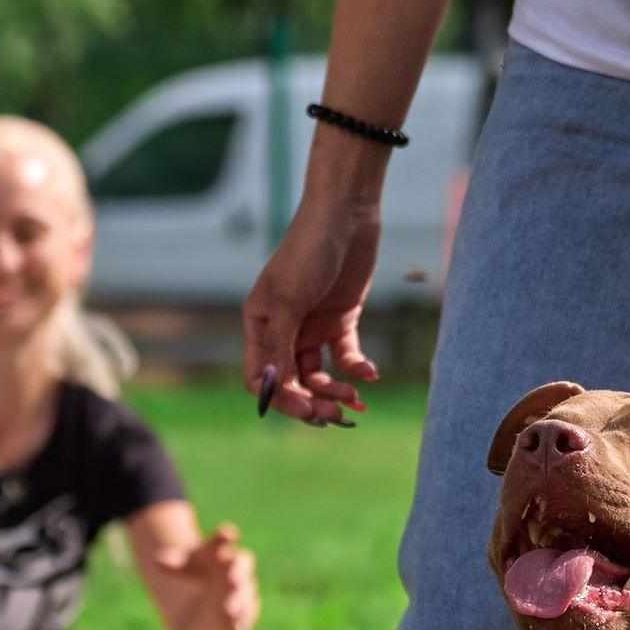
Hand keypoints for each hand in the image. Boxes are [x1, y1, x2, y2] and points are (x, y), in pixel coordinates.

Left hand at [146, 522, 259, 629]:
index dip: (226, 535)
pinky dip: (244, 620)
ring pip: (246, 591)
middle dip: (238, 571)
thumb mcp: (182, 567)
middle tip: (232, 579)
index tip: (227, 533)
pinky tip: (238, 626)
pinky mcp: (246, 609)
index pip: (224, 540)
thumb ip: (173, 563)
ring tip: (230, 609)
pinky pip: (248, 613)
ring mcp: (243, 588)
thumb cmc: (197, 573)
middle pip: (242, 565)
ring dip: (239, 599)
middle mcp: (236, 567)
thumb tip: (156, 560)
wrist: (207, 598)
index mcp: (220, 551)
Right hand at [245, 189, 384, 424]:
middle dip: (312, 400)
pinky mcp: (342, 320)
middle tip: (336, 415)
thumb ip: (282, 345)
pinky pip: (344, 356)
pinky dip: (356, 369)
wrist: (346, 214)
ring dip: (334, 391)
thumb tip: (278, 387)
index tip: (306, 408)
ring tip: (355, 400)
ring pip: (319, 374)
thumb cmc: (308, 250)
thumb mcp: (290, 299)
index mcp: (259, 324)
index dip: (280, 397)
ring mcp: (313, 326)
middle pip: (292, 381)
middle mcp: (283, 329)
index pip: (261, 376)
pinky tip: (369, 374)